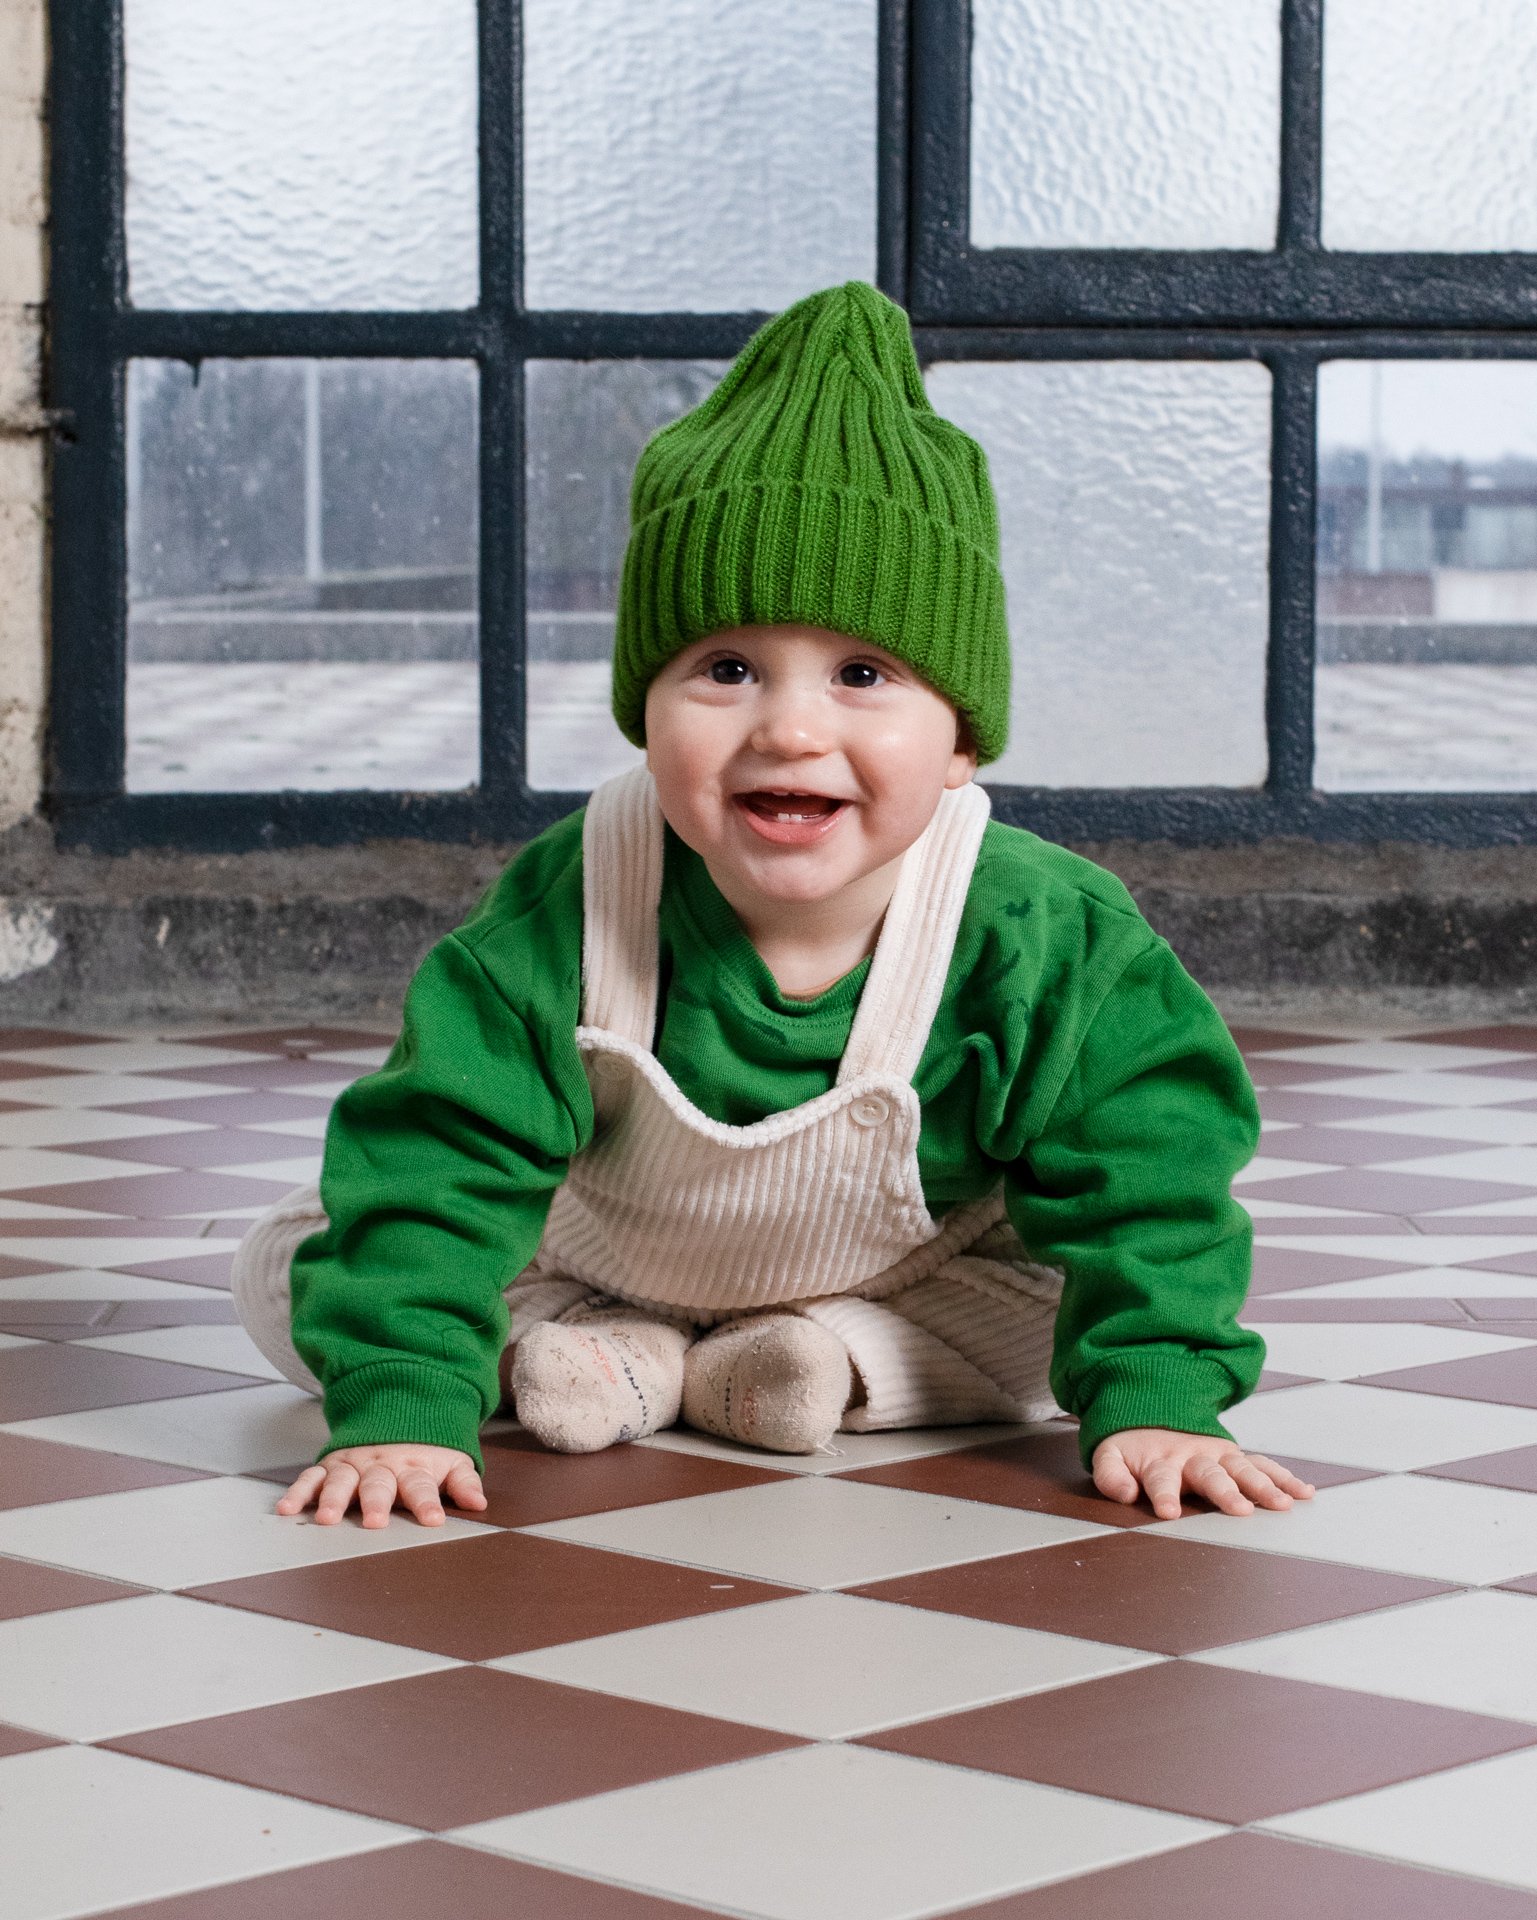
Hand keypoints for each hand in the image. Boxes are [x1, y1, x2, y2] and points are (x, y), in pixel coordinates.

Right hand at [275, 1443, 487, 1528]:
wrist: (399, 1409)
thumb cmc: (425, 1449)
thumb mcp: (450, 1461)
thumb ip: (463, 1482)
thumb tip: (480, 1502)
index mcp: (413, 1467)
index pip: (422, 1485)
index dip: (428, 1502)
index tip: (433, 1520)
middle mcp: (381, 1465)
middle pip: (379, 1484)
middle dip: (376, 1502)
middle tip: (374, 1521)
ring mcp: (354, 1464)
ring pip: (342, 1480)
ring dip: (334, 1499)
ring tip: (326, 1518)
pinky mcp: (332, 1464)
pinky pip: (312, 1477)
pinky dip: (299, 1491)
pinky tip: (287, 1508)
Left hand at [1092, 1428, 1314, 1521]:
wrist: (1150, 1412)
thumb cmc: (1131, 1447)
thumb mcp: (1110, 1456)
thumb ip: (1111, 1476)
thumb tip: (1125, 1494)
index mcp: (1159, 1460)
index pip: (1161, 1479)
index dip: (1163, 1494)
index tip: (1168, 1511)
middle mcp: (1193, 1457)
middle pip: (1210, 1474)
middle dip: (1225, 1491)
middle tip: (1239, 1509)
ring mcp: (1217, 1455)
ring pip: (1242, 1469)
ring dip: (1262, 1485)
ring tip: (1282, 1504)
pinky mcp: (1235, 1457)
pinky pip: (1262, 1465)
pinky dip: (1284, 1478)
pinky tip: (1304, 1493)